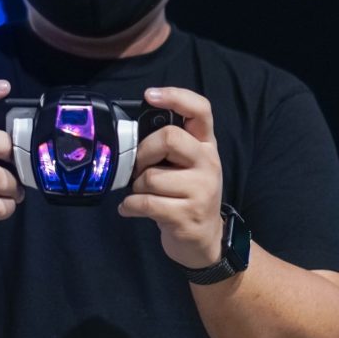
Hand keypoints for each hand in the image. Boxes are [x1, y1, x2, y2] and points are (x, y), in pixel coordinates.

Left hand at [118, 87, 223, 268]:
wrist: (205, 241)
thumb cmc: (185, 195)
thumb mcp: (184, 165)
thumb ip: (168, 145)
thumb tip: (131, 132)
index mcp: (206, 145)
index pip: (200, 109)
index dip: (175, 97)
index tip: (150, 95)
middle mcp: (209, 163)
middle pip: (169, 137)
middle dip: (142, 152)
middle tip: (138, 168)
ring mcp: (202, 190)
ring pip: (151, 176)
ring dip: (135, 187)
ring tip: (142, 194)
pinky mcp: (187, 216)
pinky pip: (145, 203)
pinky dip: (129, 206)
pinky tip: (130, 209)